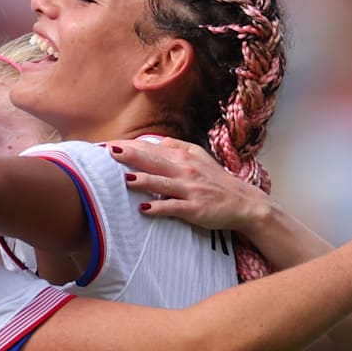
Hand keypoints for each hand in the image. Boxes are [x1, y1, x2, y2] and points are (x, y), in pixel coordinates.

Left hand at [108, 137, 270, 232]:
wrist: (243, 202)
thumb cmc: (216, 180)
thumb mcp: (198, 157)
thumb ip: (176, 148)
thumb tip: (156, 141)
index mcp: (183, 157)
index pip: (151, 149)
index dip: (129, 146)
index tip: (107, 145)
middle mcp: (185, 170)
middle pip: (153, 161)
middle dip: (131, 156)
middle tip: (109, 152)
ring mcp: (190, 189)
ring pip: (162, 183)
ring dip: (143, 181)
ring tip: (124, 179)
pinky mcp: (195, 208)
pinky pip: (174, 207)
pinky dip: (159, 207)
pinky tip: (144, 209)